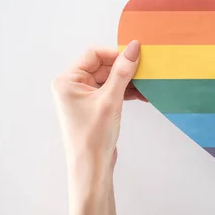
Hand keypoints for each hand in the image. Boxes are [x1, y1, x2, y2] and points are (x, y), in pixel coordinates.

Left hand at [51, 40, 145, 169]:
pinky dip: (125, 91)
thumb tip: (133, 48)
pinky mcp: (93, 106)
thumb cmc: (94, 136)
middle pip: (102, 66)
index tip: (136, 57)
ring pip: (109, 79)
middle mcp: (72, 86)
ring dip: (127, 81)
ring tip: (146, 85)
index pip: (94, 54)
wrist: (92, 167)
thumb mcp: (111, 99)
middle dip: (124, 69)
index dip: (115, 54)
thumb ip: (122, 72)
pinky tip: (142, 95)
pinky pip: (110, 90)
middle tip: (145, 72)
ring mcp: (82, 97)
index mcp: (67, 80)